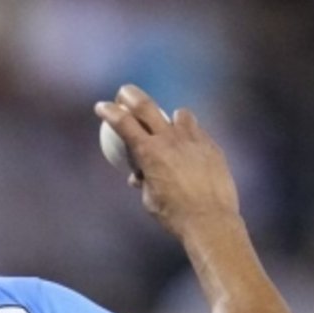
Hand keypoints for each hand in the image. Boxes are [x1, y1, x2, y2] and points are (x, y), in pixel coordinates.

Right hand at [94, 84, 241, 240]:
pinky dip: (188, 136)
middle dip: (131, 95)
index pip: (123, 123)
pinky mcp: (211, 146)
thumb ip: (143, 180)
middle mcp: (170, 140)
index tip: (101, 106)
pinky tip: (189, 150)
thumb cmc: (173, 214)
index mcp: (148, 153)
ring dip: (169, 117)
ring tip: (169, 128)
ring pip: (179, 114)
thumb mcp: (150, 199)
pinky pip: (197, 132)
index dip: (109, 111)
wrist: (210, 220)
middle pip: (146, 106)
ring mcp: (193, 140)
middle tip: (124, 93)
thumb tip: (138, 176)